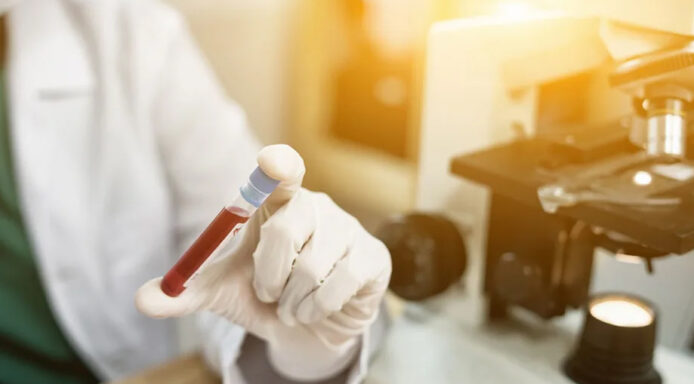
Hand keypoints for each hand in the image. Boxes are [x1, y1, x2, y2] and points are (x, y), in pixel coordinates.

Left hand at [135, 145, 390, 378]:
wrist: (308, 324)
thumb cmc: (264, 294)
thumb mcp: (220, 293)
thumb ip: (184, 293)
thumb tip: (143, 300)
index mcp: (276, 203)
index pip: (281, 171)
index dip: (277, 166)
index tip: (271, 163)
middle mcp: (315, 207)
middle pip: (286, 230)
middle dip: (268, 277)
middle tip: (269, 293)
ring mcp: (349, 229)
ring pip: (312, 267)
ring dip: (292, 302)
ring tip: (293, 304)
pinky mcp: (373, 257)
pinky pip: (341, 284)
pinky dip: (317, 309)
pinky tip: (316, 309)